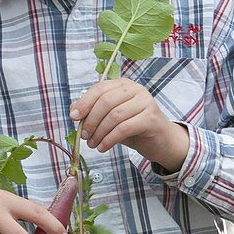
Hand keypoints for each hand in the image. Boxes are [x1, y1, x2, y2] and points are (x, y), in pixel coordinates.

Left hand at [70, 80, 189, 171]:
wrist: (159, 140)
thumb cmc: (132, 128)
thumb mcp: (110, 119)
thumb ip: (93, 112)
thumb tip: (74, 111)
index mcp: (123, 85)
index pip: (99, 89)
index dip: (84, 103)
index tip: (73, 118)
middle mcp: (135, 89)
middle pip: (105, 101)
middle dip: (91, 121)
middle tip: (84, 136)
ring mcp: (145, 101)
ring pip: (114, 115)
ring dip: (99, 133)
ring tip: (93, 145)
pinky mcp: (151, 117)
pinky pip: (124, 128)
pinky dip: (110, 139)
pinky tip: (103, 148)